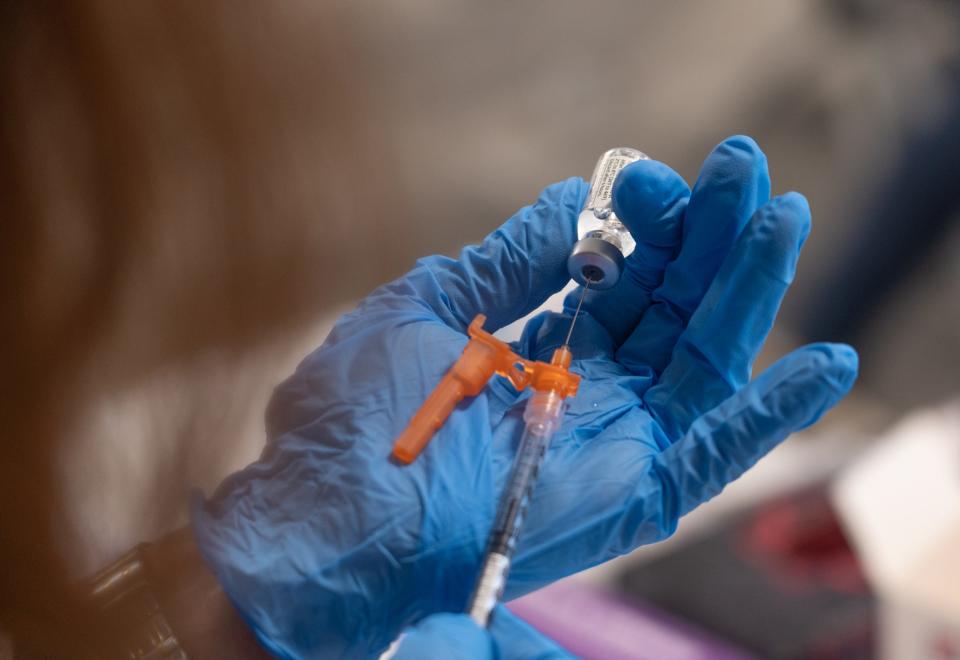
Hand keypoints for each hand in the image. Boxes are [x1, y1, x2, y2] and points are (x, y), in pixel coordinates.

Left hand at [192, 136, 856, 657]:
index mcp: (538, 351)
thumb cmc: (359, 411)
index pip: (619, 279)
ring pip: (702, 361)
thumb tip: (576, 199)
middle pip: (672, 309)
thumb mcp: (428, 306)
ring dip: (749, 292)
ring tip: (783, 218)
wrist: (330, 515)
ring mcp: (613, 443)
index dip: (642, 225)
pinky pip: (712, 456)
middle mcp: (586, 392)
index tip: (649, 178)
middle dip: (710, 239)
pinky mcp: (628, 497)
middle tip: (746, 170)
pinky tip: (827, 363)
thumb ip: (510, 260)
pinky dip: (769, 417)